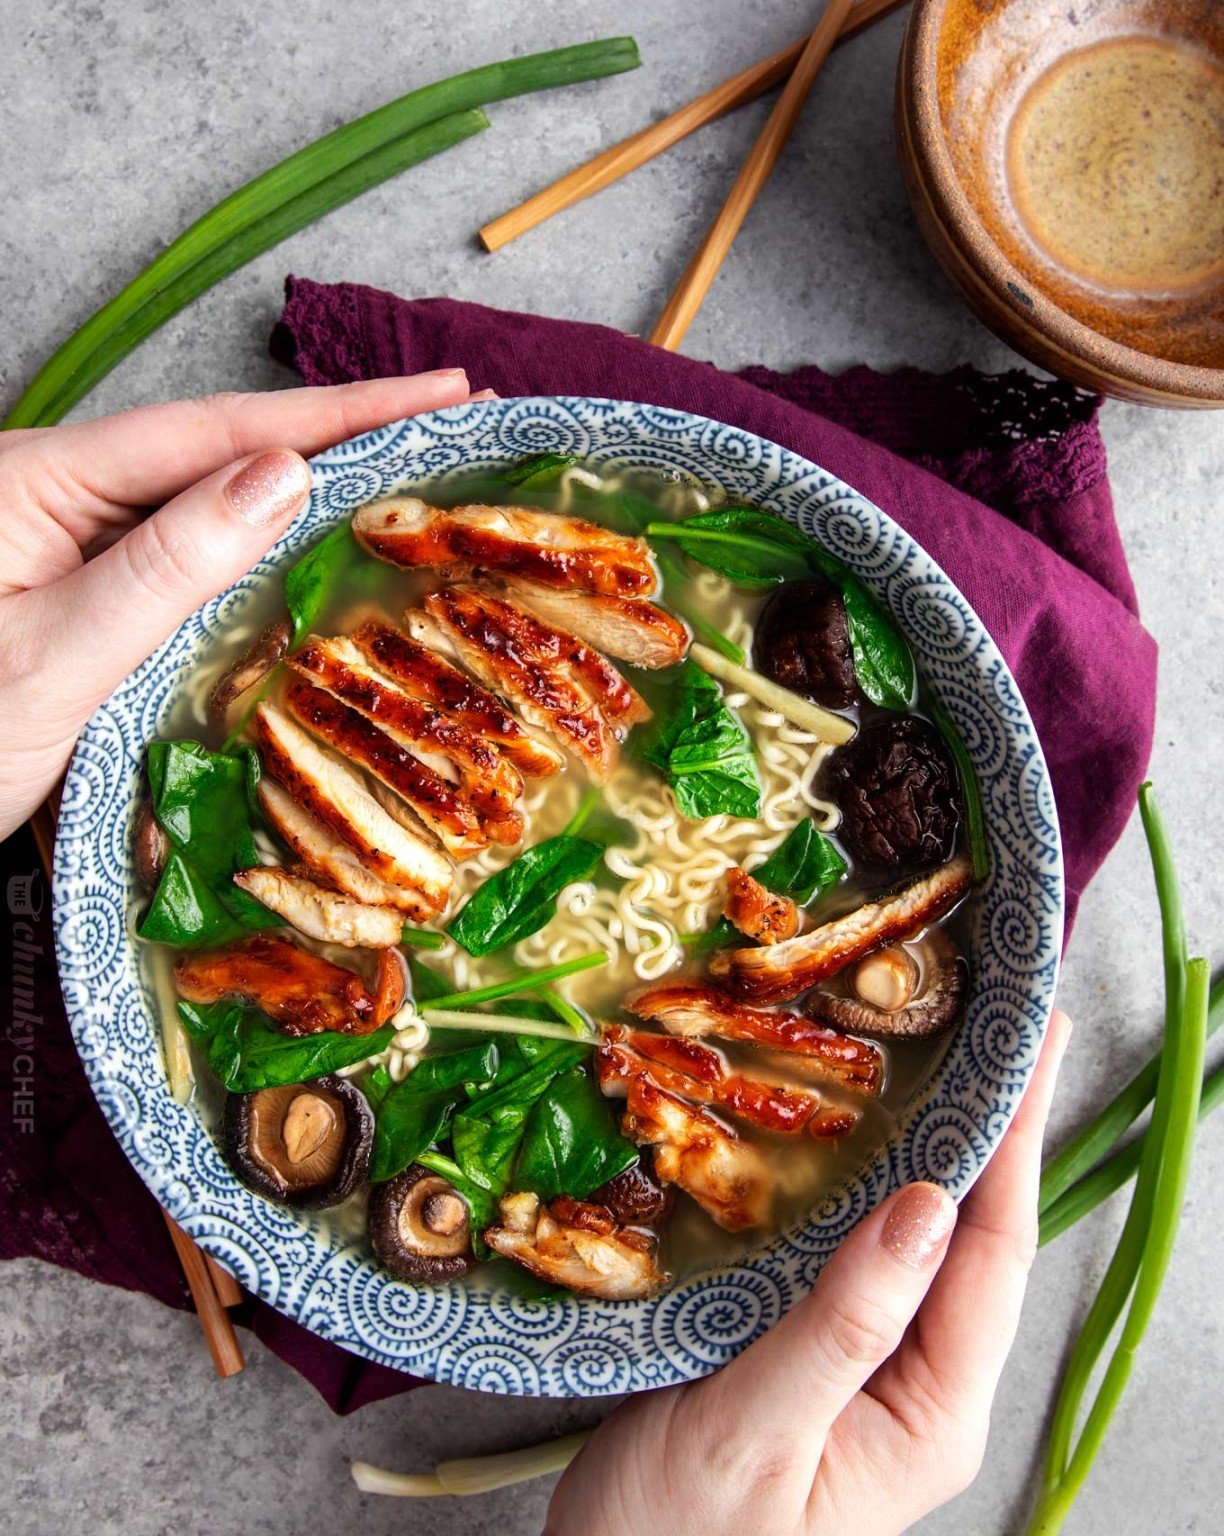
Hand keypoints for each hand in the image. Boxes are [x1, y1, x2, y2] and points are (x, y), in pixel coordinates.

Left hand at [0, 371, 473, 838]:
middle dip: (334, 435)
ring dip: (300, 489)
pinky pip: (180, 552)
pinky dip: (254, 548)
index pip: (215, 431)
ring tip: (400, 473)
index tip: (441, 393)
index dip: (337, 413)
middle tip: (445, 424)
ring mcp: (64, 538)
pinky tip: (306, 543)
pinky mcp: (75, 586)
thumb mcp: (61, 658)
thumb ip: (172, 566)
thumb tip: (285, 477)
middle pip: (216, 449)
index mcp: (39, 478)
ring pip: (202, 500)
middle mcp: (54, 490)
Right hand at [547, 1010, 1071, 1535]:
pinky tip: (856, 1136)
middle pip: (970, 1237)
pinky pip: (856, 1251)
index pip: (991, 1254)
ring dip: (932, 1145)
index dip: (1013, 1141)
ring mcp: (865, 1368)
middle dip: (990, 1129)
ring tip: (948, 1058)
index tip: (1030, 1045)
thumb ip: (842, 1323)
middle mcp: (913, 1386)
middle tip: (1004, 1025)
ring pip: (914, 1238)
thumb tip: (924, 1206)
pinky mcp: (810, 1351)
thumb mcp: (757, 1431)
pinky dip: (864, 1181)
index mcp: (927, 1413)